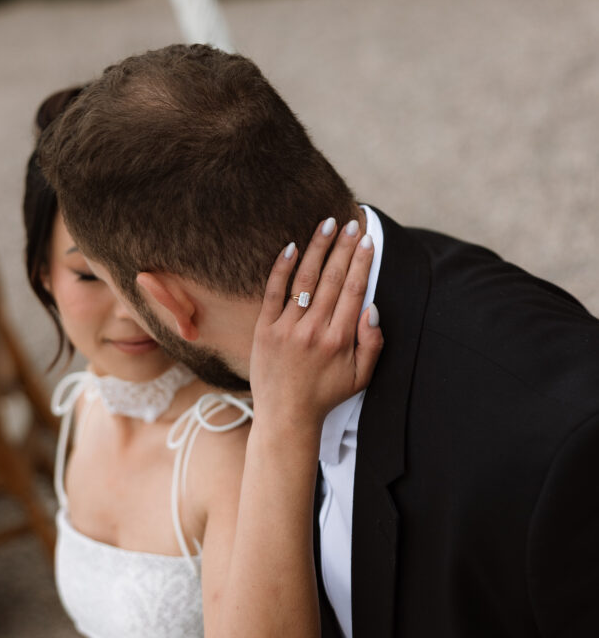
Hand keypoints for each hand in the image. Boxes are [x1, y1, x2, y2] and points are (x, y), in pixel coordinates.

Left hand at [249, 216, 383, 435]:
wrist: (285, 415)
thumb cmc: (326, 394)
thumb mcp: (361, 377)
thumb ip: (372, 343)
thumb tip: (374, 308)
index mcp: (339, 340)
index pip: (353, 290)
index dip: (362, 262)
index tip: (367, 239)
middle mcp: (314, 331)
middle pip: (332, 278)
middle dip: (343, 247)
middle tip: (350, 222)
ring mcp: (287, 328)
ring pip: (305, 279)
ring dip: (317, 248)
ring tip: (327, 224)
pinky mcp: (265, 329)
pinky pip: (274, 292)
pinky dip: (282, 268)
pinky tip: (292, 246)